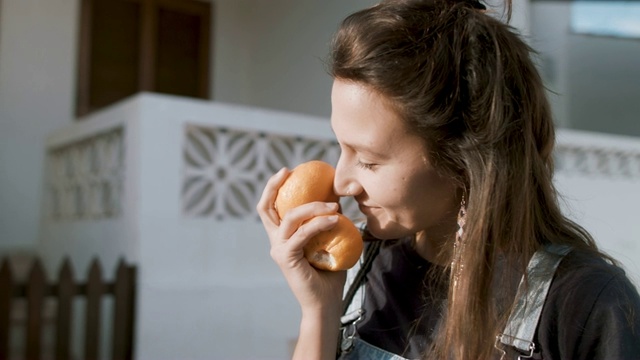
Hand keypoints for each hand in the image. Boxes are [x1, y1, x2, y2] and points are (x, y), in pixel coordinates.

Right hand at [257, 168, 346, 310]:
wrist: (326, 303)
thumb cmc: (330, 273)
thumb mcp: (330, 241)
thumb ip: (329, 222)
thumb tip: (338, 198)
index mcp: (282, 237)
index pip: (270, 208)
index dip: (274, 187)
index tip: (288, 171)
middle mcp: (276, 241)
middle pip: (266, 208)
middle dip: (274, 186)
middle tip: (290, 171)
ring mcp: (279, 249)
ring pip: (290, 218)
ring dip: (313, 206)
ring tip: (333, 205)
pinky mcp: (286, 258)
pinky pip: (302, 234)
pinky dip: (319, 223)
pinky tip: (335, 219)